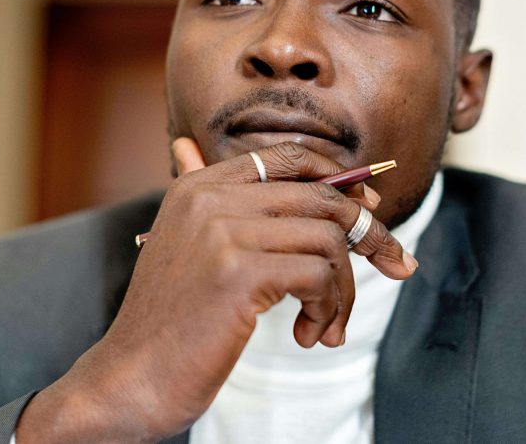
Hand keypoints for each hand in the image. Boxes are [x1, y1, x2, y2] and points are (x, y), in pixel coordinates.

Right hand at [17, 140, 416, 442]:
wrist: (129, 378)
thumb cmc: (168, 320)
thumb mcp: (182, 246)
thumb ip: (210, 202)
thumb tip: (194, 148)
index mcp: (198, 186)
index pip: (288, 157)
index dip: (339, 179)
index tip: (370, 212)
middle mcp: (209, 198)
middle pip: (322, 197)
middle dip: (371, 235)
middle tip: (397, 265)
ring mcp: (222, 232)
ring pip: (328, 240)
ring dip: (343, 290)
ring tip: (327, 325)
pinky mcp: (238, 272)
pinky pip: (319, 276)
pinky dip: (328, 309)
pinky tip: (309, 336)